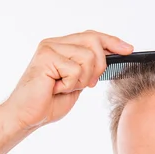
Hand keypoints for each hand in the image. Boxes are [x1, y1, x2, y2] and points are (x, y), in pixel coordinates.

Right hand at [1, 30, 133, 133]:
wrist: (26, 116)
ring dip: (81, 80)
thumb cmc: (48, 103)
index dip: (112, 41)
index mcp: (61, 47)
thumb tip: (111, 58)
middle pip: (94, 42)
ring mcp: (49, 48)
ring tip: (64, 87)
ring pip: (88, 57)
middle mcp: (54, 43)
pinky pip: (75, 70)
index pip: (92, 36)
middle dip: (98, 66)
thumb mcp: (77, 83)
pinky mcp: (46, 57)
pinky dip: (70, 85)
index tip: (128, 49)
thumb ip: (89, 69)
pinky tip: (55, 89)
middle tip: (88, 84)